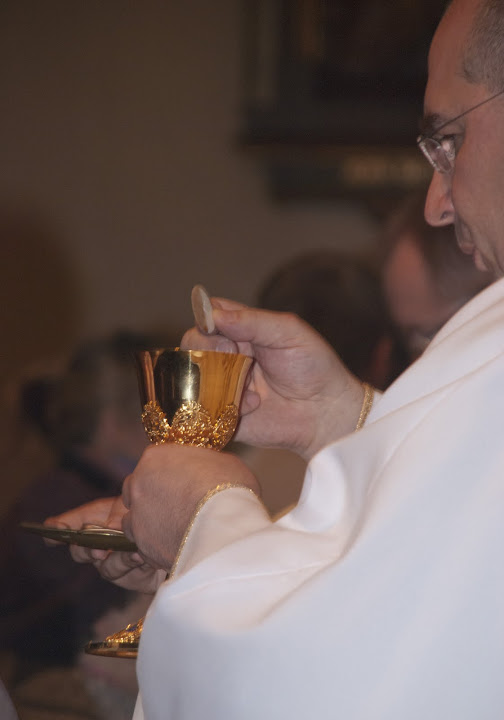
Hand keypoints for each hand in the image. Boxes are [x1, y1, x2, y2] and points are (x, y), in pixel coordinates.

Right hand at [45, 497, 164, 593]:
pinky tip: (143, 556)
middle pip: (80, 549)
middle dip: (84, 549)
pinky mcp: (134, 578)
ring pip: (104, 566)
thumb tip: (108, 527)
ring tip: (132, 551)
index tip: (50, 529)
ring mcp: (118, 562)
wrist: (191, 535)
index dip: (60, 525)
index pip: (76, 521)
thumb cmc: (164, 512)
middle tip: (96, 548)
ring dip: (116, 558)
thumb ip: (120, 513)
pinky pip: (126, 574)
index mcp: (105, 517)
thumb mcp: (141, 505)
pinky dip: (132, 563)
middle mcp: (106, 542)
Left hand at [121, 443, 260, 570]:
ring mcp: (137, 516)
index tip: (180, 481)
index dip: (166, 472)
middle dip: (149, 495)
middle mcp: (138, 484)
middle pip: (135, 488)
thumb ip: (205, 464)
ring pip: (131, 519)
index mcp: (155, 457)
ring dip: (147, 523)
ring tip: (172, 529)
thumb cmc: (230, 489)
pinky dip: (153, 547)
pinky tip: (173, 546)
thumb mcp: (224, 462)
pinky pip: (142, 546)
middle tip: (173, 504)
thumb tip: (207, 469)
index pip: (152, 461)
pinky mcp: (142, 546)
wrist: (225, 530)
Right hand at [181, 298, 363, 459]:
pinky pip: (204, 408)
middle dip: (208, 346)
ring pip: (193, 375)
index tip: (219, 326)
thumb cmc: (313, 366)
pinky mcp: (223, 414)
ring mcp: (223, 385)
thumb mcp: (288, 332)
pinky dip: (225, 403)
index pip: (208, 314)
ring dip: (215, 376)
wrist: (326, 412)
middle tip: (233, 354)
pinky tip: (255, 405)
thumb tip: (213, 315)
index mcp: (242, 330)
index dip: (206, 318)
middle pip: (193, 343)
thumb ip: (252, 321)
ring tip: (246, 383)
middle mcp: (228, 355)